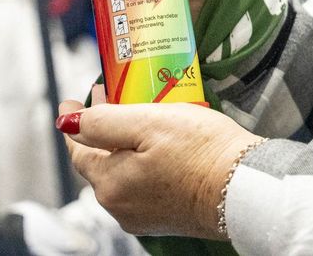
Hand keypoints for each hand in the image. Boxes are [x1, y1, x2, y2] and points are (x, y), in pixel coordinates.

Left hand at [57, 98, 261, 239]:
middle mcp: (120, 206)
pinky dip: (143, 161)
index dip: (75, 122)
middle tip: (111, 96)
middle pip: (100, 162)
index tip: (74, 100)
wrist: (246, 190)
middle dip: (102, 129)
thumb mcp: (149, 122)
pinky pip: (143, 184)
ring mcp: (143, 215)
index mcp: (110, 184)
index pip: (78, 150)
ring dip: (125, 144)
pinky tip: (161, 144)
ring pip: (122, 173)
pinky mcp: (166, 217)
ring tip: (141, 114)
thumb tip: (66, 122)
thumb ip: (103, 122)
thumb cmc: (202, 153)